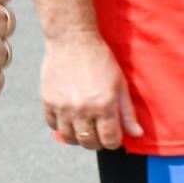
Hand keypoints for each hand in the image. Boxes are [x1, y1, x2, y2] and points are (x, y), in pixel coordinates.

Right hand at [42, 31, 143, 151]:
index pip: (109, 141)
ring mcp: (63, 106)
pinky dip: (61, 126)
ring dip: (78, 137)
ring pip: (69, 138)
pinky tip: (68, 117)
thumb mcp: (120, 84)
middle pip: (89, 142)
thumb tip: (136, 134)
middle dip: (97, 141)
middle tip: (99, 132)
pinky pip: (52, 125)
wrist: (72, 39)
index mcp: (104, 105)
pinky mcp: (47, 100)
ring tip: (83, 127)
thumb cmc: (99, 59)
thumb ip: (127, 112)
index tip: (113, 135)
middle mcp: (82, 109)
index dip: (113, 141)